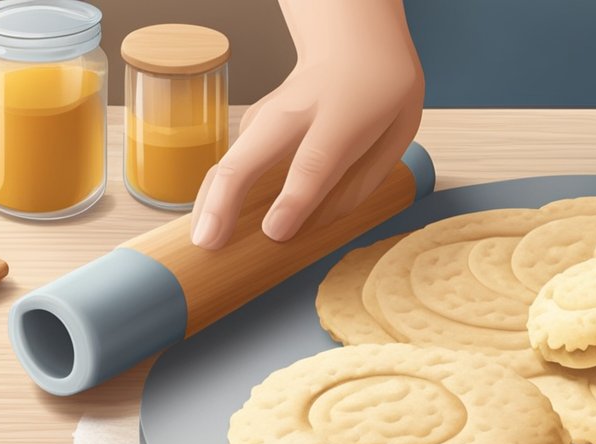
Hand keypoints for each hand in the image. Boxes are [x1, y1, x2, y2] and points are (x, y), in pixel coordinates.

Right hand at [190, 16, 422, 248]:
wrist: (354, 47)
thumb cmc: (377, 98)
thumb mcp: (394, 137)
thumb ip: (358, 184)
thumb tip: (310, 226)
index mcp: (339, 118)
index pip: (311, 165)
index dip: (293, 201)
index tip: (273, 234)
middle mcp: (291, 115)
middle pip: (244, 160)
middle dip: (221, 203)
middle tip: (207, 244)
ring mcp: (265, 118)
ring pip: (227, 163)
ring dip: (209, 202)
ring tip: (201, 241)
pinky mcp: (253, 125)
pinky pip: (231, 164)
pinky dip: (218, 195)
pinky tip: (211, 223)